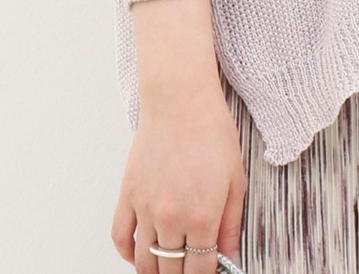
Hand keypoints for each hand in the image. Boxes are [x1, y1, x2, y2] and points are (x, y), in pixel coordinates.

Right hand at [110, 85, 246, 273]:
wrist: (181, 101)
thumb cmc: (212, 133)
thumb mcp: (237, 178)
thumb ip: (232, 223)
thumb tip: (229, 256)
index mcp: (203, 215)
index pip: (199, 271)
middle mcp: (172, 217)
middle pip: (170, 270)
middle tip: (188, 269)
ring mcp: (146, 208)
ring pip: (144, 261)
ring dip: (154, 271)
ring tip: (166, 268)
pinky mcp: (128, 196)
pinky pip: (120, 238)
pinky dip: (128, 254)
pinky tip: (140, 254)